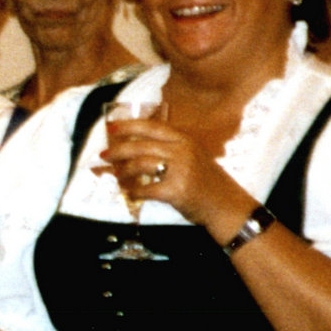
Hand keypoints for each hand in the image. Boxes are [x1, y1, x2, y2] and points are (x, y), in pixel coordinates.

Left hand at [92, 117, 246, 233]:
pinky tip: (130, 193)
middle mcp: (183, 151)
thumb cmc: (206, 182)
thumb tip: (135, 146)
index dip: (129, 125)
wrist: (226, 205)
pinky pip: (146, 189)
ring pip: (140, 165)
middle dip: (118, 150)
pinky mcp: (176, 191)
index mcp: (185, 140)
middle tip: (104, 155)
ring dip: (123, 171)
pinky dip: (134, 192)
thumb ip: (171, 148)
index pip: (152, 126)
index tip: (111, 127)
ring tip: (116, 175)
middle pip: (141, 145)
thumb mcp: (193, 156)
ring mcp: (180, 170)